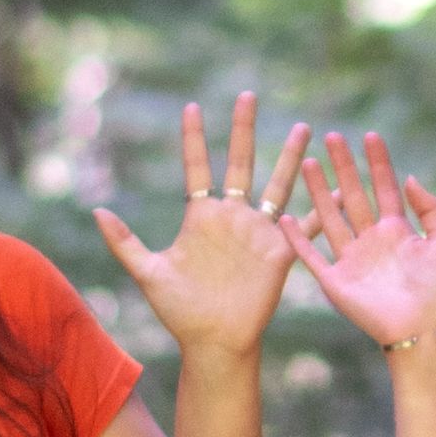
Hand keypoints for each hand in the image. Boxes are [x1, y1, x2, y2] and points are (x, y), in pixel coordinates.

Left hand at [91, 94, 306, 362]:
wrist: (214, 341)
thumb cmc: (179, 311)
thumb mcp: (148, 273)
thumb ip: (124, 242)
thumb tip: (96, 211)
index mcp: (201, 216)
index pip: (198, 167)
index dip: (194, 138)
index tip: (192, 107)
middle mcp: (231, 217)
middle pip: (240, 163)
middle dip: (244, 129)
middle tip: (248, 95)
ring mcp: (258, 232)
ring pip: (278, 184)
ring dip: (290, 157)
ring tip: (303, 127)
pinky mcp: (280, 252)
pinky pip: (305, 226)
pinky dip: (323, 209)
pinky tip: (338, 188)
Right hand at [293, 127, 435, 355]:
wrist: (424, 328)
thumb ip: (430, 208)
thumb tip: (410, 177)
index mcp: (398, 232)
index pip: (385, 188)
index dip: (379, 163)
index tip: (370, 136)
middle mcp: (372, 242)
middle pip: (354, 196)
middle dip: (344, 167)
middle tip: (332, 137)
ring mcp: (352, 260)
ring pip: (330, 218)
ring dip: (319, 191)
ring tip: (309, 163)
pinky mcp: (336, 281)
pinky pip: (311, 257)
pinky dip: (298, 240)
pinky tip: (285, 218)